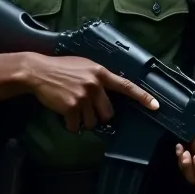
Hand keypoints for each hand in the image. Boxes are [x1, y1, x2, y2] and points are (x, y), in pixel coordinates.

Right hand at [25, 55, 158, 132]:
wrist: (38, 72)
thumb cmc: (61, 68)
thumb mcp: (84, 66)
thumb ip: (98, 78)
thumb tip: (107, 94)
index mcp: (100, 72)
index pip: (126, 86)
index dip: (142, 97)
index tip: (156, 106)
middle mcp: (95, 84)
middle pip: (108, 113)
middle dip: (98, 115)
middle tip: (85, 107)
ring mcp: (83, 96)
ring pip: (93, 122)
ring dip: (82, 120)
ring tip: (71, 107)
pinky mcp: (71, 107)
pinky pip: (76, 127)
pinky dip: (70, 124)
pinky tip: (63, 112)